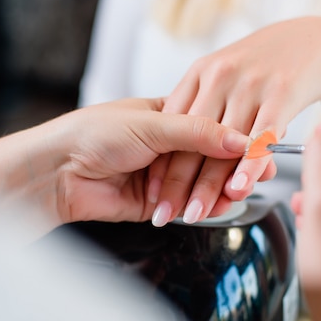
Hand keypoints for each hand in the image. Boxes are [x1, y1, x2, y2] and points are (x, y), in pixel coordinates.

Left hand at [0, 98, 248, 235]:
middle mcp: (168, 144)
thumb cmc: (95, 133)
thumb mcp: (152, 124)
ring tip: (243, 191)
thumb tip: (240, 138)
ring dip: (223, 187)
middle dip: (236, 165)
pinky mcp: (157, 201)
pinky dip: (205, 206)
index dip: (237, 135)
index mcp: (168, 114)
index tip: (262, 143)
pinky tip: (221, 205)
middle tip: (262, 170)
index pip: (213, 124)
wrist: (58, 171)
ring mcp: (163, 173)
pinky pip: (188, 204)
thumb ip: (198, 132)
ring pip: (203, 181)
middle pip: (212, 156)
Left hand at [148, 17, 320, 225]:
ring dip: (209, 185)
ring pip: (224, 146)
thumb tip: (179, 158)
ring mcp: (250, 85)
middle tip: (167, 213)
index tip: (152, 192)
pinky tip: (238, 188)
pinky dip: (248, 166)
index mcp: (199, 74)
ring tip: (196, 213)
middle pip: (194, 140)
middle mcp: (220, 78)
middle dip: (178, 182)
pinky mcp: (281, 94)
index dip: (162, 160)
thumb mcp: (218, 77)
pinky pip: (261, 137)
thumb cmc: (264, 62)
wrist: (315, 38)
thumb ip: (199, 113)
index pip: (173, 127)